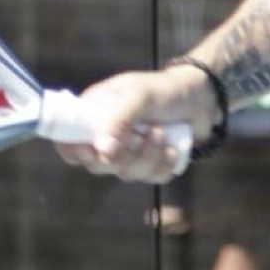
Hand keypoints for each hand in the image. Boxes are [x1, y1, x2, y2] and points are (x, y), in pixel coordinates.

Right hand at [55, 65, 216, 181]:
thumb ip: (118, 119)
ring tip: (163, 133)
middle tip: (143, 134)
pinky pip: (151, 178)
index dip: (75, 152)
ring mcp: (129, 153)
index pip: (68, 143)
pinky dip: (165, 165)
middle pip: (98, 165)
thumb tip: (102, 151)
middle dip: (123, 155)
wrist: (200, 98)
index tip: (91, 150)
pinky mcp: (151, 165)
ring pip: (127, 174)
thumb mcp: (139, 96)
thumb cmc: (164, 90)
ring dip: (149, 156)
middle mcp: (107, 137)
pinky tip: (173, 148)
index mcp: (93, 116)